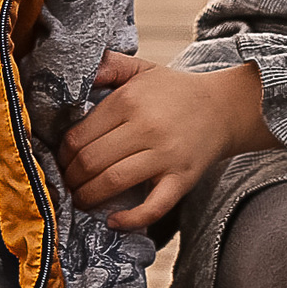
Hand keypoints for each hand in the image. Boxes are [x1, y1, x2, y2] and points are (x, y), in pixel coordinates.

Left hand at [59, 55, 272, 229]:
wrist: (225, 107)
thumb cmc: (176, 91)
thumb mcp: (140, 68)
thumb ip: (107, 65)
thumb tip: (77, 74)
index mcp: (128, 100)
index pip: (79, 136)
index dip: (62, 155)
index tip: (62, 162)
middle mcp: (146, 127)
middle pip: (91, 161)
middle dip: (71, 178)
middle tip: (68, 184)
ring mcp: (166, 156)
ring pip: (112, 182)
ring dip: (88, 197)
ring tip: (82, 200)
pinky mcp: (182, 179)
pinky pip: (153, 207)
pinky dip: (129, 219)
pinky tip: (113, 222)